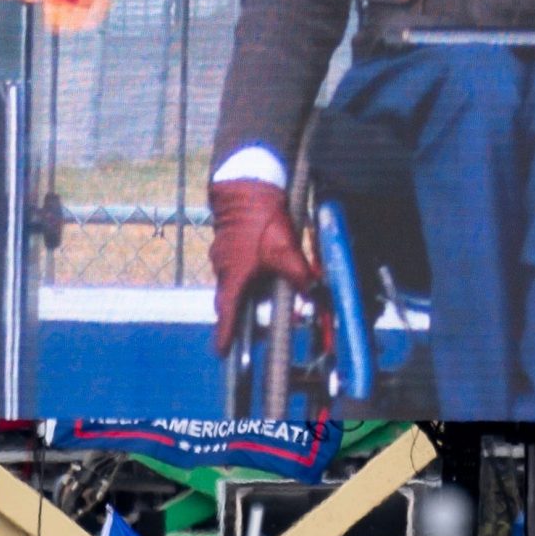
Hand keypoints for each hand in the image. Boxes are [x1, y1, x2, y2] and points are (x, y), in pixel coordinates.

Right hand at [209, 180, 318, 357]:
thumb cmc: (261, 219)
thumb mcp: (285, 249)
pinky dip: (249, 275)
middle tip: (254, 327)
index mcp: (234, 276)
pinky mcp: (228, 243)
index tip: (222, 351)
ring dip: (249, 293)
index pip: (227, 314)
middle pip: (230, 301)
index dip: (225, 335)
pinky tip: (266, 268)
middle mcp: (224, 269)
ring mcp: (223, 255)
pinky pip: (237, 267)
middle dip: (241, 315)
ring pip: (235, 283)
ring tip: (269, 295)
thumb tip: (312, 291)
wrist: (246, 184)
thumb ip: (299, 274)